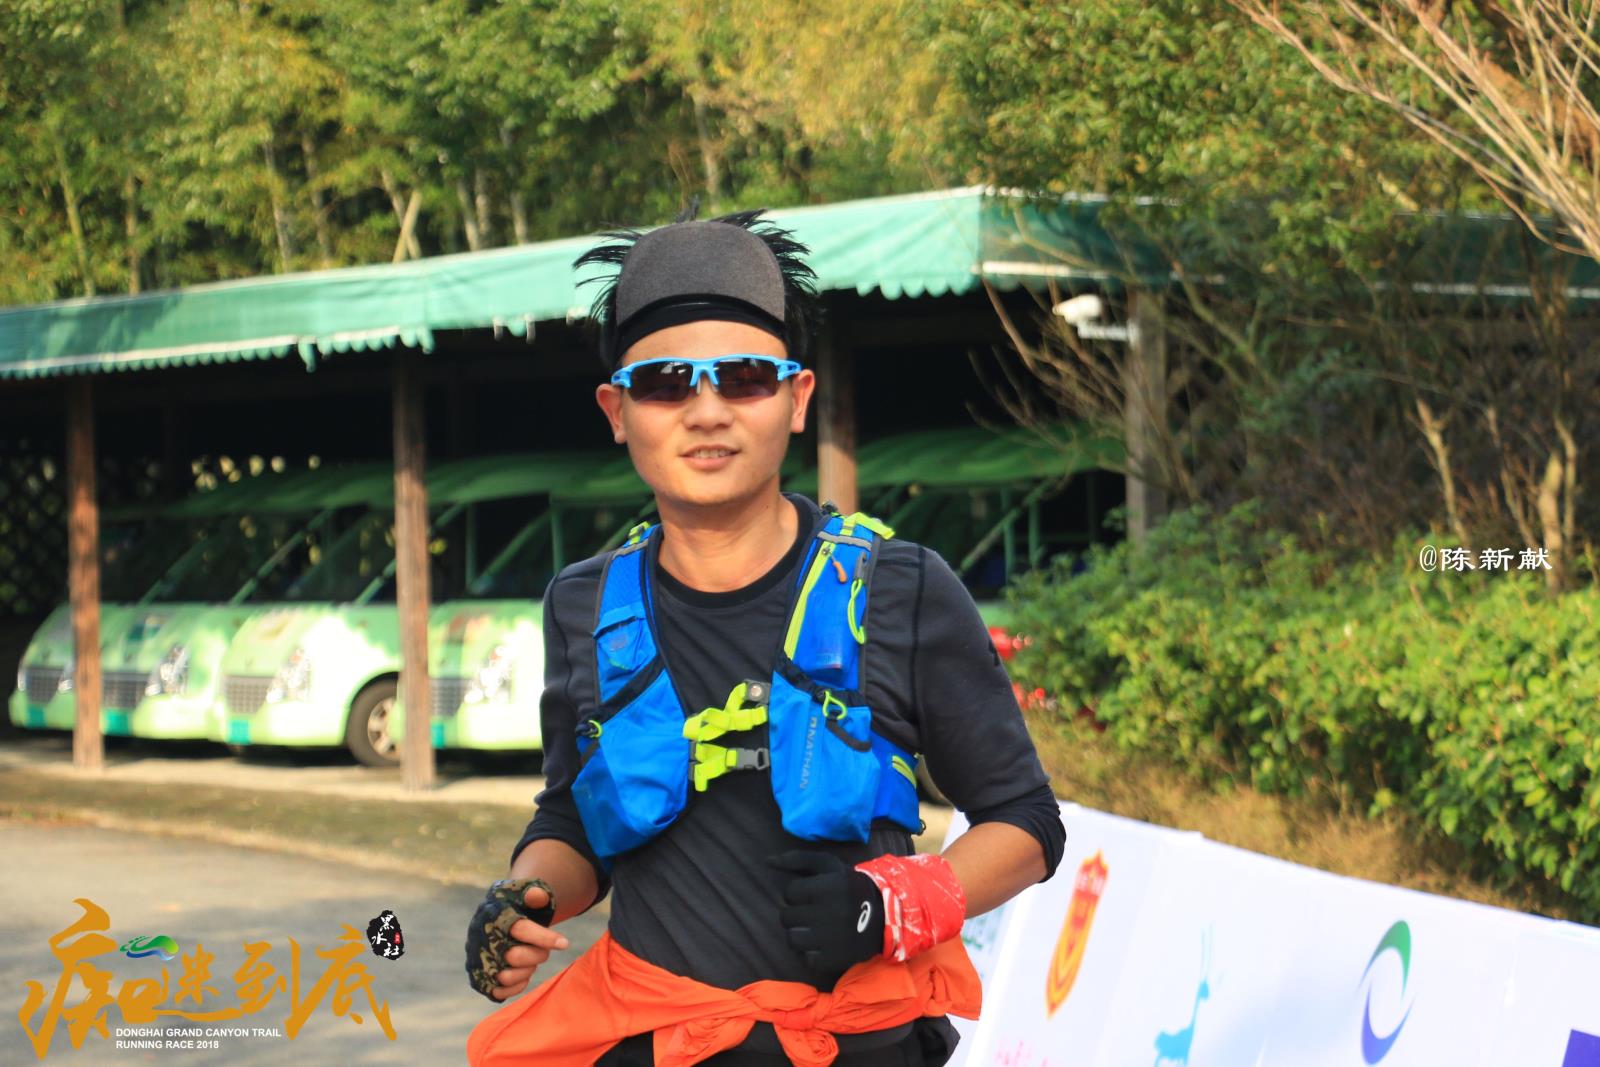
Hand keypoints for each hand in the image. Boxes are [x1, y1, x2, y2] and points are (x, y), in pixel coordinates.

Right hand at [465, 878, 568, 1001]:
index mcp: (494, 915)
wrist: (498, 915)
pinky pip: (498, 992)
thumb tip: (538, 896)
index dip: (544, 937)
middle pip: (514, 956)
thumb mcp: (526, 893)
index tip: (565, 943)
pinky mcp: (479, 978)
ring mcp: (478, 960)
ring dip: (526, 971)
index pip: (521, 929)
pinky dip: (516, 986)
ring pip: (506, 977)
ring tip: (531, 960)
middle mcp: (481, 938)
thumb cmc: (517, 905)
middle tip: (544, 952)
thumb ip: (535, 894)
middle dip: (537, 955)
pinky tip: (524, 974)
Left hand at [767, 850, 884, 975]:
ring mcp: (833, 938)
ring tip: (812, 929)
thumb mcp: (829, 866)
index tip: (811, 895)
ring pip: (792, 939)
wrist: (884, 918)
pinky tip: (822, 943)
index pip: (789, 893)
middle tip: (811, 912)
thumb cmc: (848, 887)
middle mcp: (832, 912)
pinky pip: (806, 959)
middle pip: (786, 917)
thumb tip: (766, 861)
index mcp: (830, 887)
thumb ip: (797, 859)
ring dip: (798, 933)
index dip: (797, 893)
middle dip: (795, 913)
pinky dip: (811, 953)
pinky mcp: (835, 959)